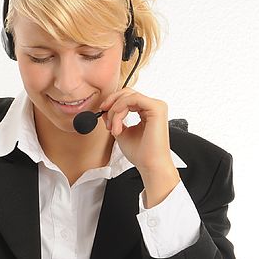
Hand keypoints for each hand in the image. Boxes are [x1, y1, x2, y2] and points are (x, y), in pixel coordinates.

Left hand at [99, 87, 179, 206]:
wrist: (150, 165)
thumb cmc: (140, 153)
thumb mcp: (121, 132)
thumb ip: (115, 119)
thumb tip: (105, 110)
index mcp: (147, 111)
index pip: (127, 97)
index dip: (112, 103)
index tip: (102, 113)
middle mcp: (153, 106)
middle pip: (127, 92)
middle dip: (111, 104)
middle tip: (105, 120)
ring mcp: (156, 106)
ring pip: (127, 96)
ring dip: (114, 111)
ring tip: (114, 129)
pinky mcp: (156, 108)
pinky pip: (132, 99)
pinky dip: (120, 110)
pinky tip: (117, 125)